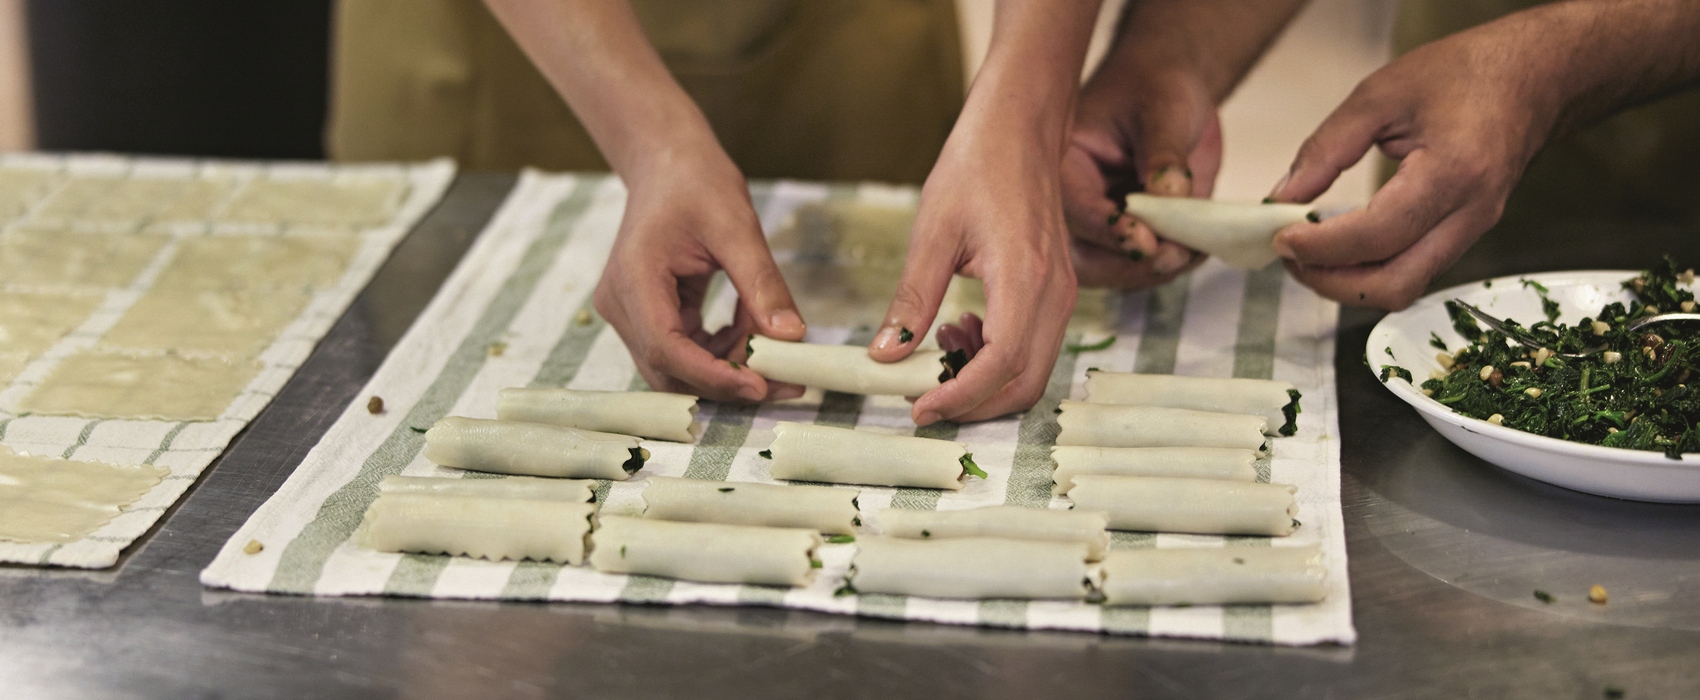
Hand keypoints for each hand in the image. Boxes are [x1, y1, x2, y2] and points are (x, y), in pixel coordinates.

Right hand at [593, 153, 806, 401]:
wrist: (666, 163)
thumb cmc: (696, 182)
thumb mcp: (738, 226)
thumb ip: (762, 283)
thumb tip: (791, 337)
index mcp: (633, 278)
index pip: (666, 347)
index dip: (713, 375)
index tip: (760, 385)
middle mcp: (621, 304)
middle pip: (669, 369)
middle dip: (727, 382)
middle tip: (785, 382)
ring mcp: (630, 314)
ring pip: (677, 367)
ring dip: (728, 368)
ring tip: (774, 347)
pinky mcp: (646, 316)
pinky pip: (683, 350)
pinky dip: (721, 350)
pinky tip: (750, 328)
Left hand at [867, 134, 1077, 424]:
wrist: (1021, 126)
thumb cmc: (976, 166)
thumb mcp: (932, 232)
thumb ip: (912, 299)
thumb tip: (885, 356)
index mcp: (1025, 278)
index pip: (1001, 365)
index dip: (960, 397)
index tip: (918, 408)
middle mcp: (1055, 294)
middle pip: (1026, 384)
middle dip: (975, 405)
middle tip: (923, 398)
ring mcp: (1063, 294)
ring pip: (1033, 372)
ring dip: (985, 382)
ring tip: (939, 351)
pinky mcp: (1058, 290)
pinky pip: (1035, 346)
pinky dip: (998, 359)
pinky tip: (961, 330)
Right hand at [1062, 64, 1219, 287]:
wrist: (1170, 90)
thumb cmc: (1157, 86)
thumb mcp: (1163, 109)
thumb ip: (1165, 155)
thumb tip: (1169, 198)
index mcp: (1063, 165)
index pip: (1074, 208)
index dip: (1107, 231)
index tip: (1145, 241)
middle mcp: (1073, 203)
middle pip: (1082, 257)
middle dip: (1128, 266)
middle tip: (1173, 255)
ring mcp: (1099, 225)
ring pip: (1110, 273)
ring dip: (1153, 271)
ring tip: (1191, 249)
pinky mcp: (1128, 237)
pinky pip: (1142, 269)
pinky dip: (1172, 266)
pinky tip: (1196, 246)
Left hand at [1267, 19, 1561, 309]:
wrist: (1535, 75)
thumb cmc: (1466, 73)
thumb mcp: (1381, 94)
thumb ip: (1326, 148)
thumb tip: (1284, 196)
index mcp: (1452, 172)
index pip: (1377, 235)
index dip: (1321, 247)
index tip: (1280, 236)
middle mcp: (1471, 212)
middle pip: (1393, 283)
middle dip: (1330, 282)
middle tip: (1289, 255)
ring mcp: (1475, 229)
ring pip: (1405, 287)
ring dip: (1348, 284)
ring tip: (1309, 254)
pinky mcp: (1468, 233)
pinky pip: (1416, 271)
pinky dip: (1371, 271)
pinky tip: (1342, 247)